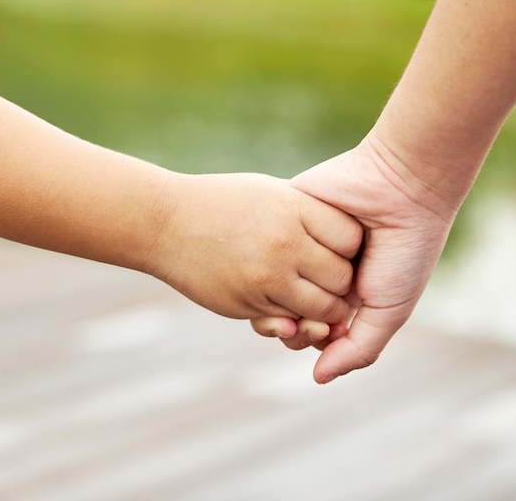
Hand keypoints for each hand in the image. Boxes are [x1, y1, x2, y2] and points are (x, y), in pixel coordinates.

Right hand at [147, 172, 362, 321]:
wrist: (164, 223)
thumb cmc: (221, 202)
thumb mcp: (269, 192)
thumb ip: (308, 212)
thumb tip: (349, 238)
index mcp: (293, 209)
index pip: (351, 238)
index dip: (350, 247)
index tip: (336, 247)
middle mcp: (284, 244)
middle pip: (342, 279)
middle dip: (341, 284)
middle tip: (327, 278)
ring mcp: (265, 278)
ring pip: (321, 310)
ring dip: (322, 309)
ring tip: (308, 293)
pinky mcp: (247, 305)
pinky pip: (288, 323)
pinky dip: (291, 318)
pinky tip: (279, 298)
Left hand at [253, 136, 457, 382]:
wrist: (404, 188)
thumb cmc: (404, 253)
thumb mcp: (389, 310)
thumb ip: (357, 349)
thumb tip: (318, 378)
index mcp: (339, 295)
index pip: (304, 328)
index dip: (302, 338)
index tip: (316, 335)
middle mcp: (315, 272)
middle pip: (281, 308)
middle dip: (287, 322)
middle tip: (301, 320)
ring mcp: (299, 244)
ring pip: (266, 279)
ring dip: (272, 295)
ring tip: (293, 296)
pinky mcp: (286, 214)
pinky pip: (264, 243)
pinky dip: (270, 257)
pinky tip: (280, 262)